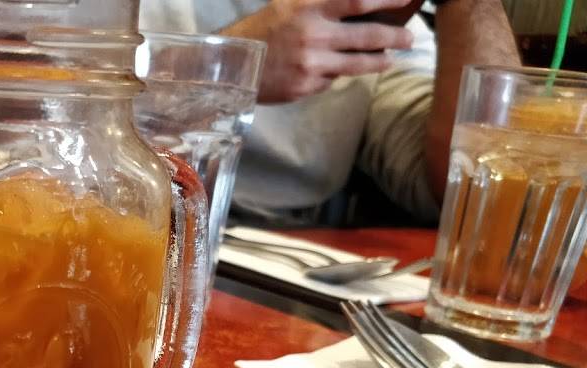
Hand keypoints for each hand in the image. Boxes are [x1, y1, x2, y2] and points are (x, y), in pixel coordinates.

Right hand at [225, 0, 419, 103]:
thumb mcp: (288, 6)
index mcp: (311, 11)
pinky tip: (330, 72)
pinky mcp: (305, 87)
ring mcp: (312, 66)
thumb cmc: (259, 31)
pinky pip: (329, 81)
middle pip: (368, 37)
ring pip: (356, 65)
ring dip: (378, 62)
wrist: (230, 65)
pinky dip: (333, 76)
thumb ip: (320, 7)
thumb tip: (354, 8)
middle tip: (410, 38)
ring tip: (390, 60)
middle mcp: (315, 37)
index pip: (359, 2)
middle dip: (394, 37)